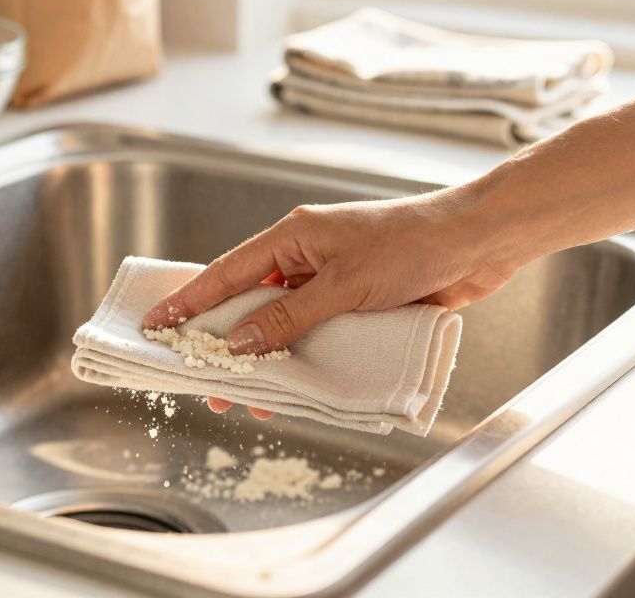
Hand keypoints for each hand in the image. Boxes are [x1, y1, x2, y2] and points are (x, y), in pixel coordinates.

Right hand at [141, 188, 518, 418]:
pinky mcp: (358, 303)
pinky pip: (317, 335)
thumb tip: (240, 341)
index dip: (188, 301)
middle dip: (225, 343)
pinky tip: (295, 390)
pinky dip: (304, 360)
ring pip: (283, 325)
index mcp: (293, 236)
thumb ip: (289, 315)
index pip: (226, 272)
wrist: (478, 243)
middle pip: (250, 303)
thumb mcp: (343, 284)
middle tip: (202, 379)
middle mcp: (307, 256)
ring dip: (267, 359)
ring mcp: (332, 281)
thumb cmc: (413, 245)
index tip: (155, 325)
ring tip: (250, 398)